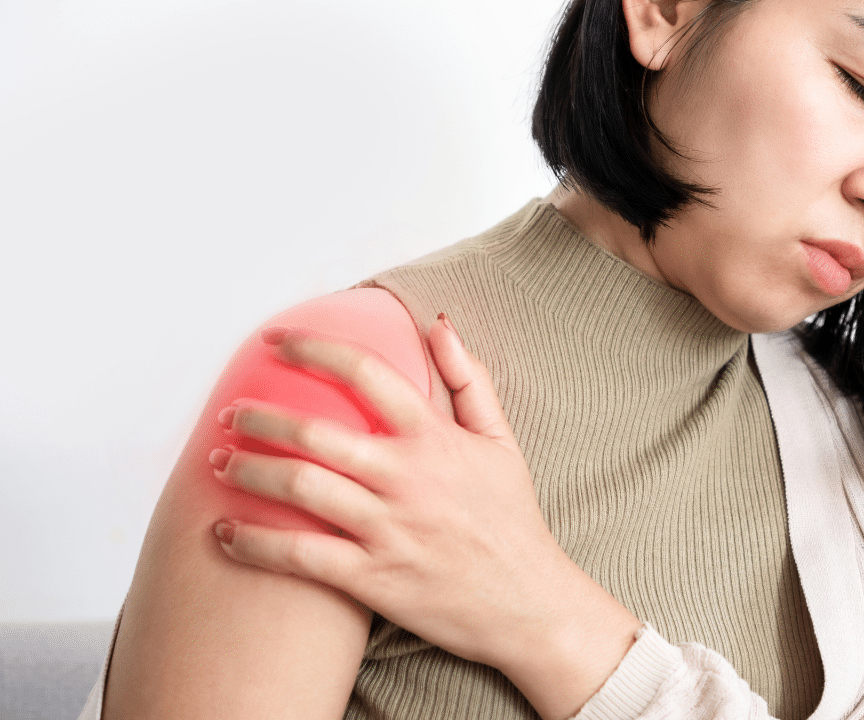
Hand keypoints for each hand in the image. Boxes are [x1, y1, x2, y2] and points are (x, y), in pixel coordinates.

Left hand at [210, 315, 640, 719]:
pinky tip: (223, 533)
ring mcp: (389, 530)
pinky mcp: (373, 579)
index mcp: (436, 439)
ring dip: (248, 471)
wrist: (529, 604)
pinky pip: (300, 556)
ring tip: (219, 463)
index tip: (277, 341)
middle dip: (261, 417)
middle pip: (316, 433)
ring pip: (301, 488)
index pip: (367, 374)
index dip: (314, 349)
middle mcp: (408, 479)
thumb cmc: (512, 520)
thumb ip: (470, 379)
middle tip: (232, 413)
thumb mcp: (502, 442)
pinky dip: (253, 543)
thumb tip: (439, 324)